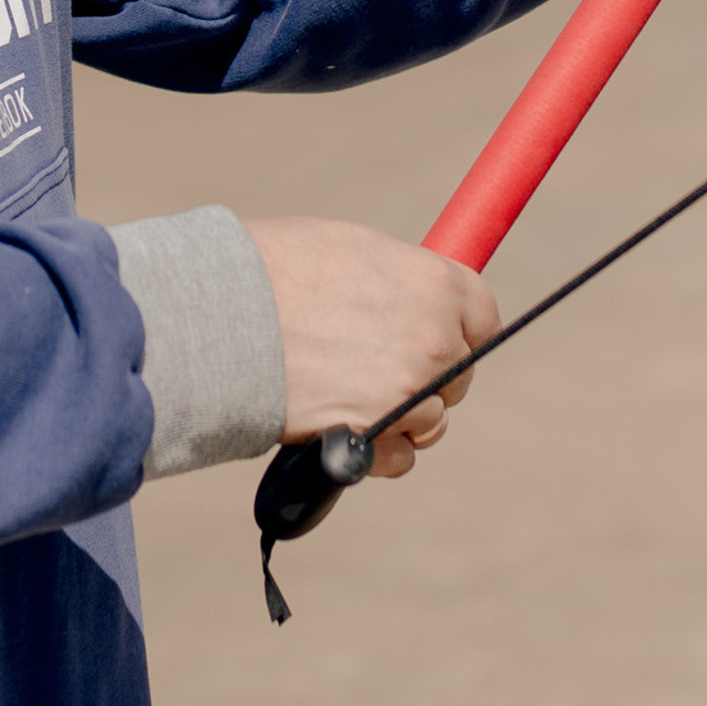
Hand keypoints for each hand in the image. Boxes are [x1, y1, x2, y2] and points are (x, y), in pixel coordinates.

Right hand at [244, 217, 500, 479]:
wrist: (222, 312)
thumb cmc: (276, 267)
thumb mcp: (350, 248)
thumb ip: (396, 278)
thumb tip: (410, 295)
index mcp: (435, 284)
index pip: (483, 316)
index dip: (462, 327)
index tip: (444, 335)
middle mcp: (435, 340)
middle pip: (459, 371)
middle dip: (429, 373)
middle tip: (381, 363)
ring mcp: (408, 392)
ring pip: (431, 418)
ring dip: (402, 414)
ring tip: (351, 392)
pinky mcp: (375, 434)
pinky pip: (401, 457)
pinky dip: (379, 451)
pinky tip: (349, 427)